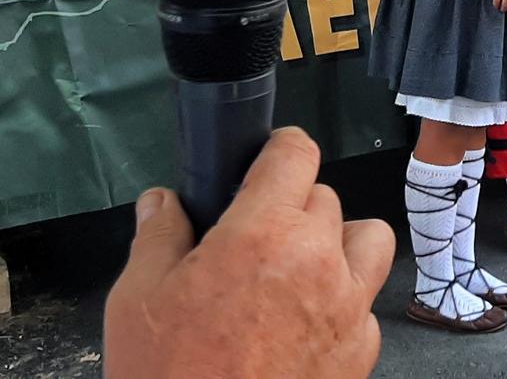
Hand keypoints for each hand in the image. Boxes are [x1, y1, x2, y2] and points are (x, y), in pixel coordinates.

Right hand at [104, 129, 391, 378]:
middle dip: (292, 207)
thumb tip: (162, 202)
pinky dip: (343, 303)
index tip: (268, 156)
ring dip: (339, 243)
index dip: (279, 149)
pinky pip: (365, 304)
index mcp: (263, 234)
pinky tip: (303, 325)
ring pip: (368, 241)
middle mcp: (318, 262)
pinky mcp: (361, 353)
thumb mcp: (138, 300)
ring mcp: (347, 309)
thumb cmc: (170, 378)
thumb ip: (157, 238)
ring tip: (296, 269)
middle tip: (253, 236)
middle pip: (325, 198)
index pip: (295, 155)